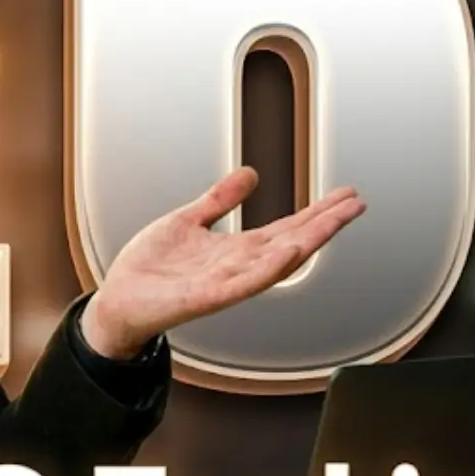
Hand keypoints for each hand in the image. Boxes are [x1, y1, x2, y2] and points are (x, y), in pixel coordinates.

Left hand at [82, 167, 366, 358]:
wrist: (119, 301)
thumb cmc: (150, 269)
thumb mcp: (187, 220)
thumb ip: (219, 200)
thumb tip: (250, 174)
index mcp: (235, 250)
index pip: (286, 227)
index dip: (315, 212)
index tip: (345, 195)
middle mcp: (237, 266)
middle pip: (291, 240)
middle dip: (324, 223)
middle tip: (356, 203)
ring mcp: (226, 282)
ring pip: (276, 260)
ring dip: (308, 240)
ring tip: (335, 221)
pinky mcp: (208, 296)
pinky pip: (245, 282)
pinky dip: (269, 268)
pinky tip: (290, 251)